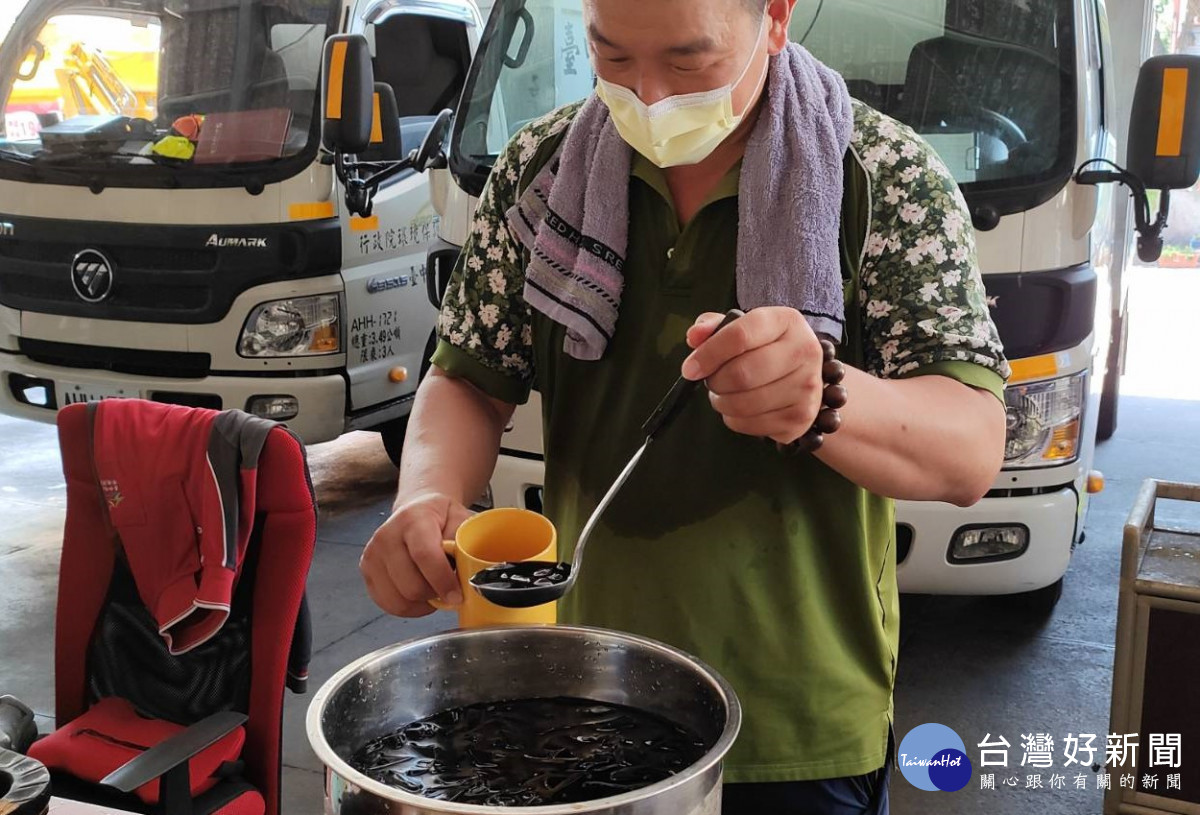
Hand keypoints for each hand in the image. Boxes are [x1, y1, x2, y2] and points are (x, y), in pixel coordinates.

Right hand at [360, 492, 473, 616]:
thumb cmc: (441, 519)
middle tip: (449, 590)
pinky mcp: (366, 571)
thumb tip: (469, 572)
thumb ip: (464, 544)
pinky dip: (409, 608)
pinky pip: (389, 604)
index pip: (425, 555)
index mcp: (413, 519)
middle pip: (411, 585)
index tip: (457, 596)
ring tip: (435, 591)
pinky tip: (420, 597)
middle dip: (436, 594)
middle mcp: (387, 536)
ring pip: (399, 600)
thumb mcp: (461, 520)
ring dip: (422, 603)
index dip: (443, 581)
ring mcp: (372, 554)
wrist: (416, 511)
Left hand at [681, 307, 824, 444]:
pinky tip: (741, 407)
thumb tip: (694, 336)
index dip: (708, 354)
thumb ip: (714, 327)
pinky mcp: (801, 418)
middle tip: (712, 380)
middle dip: (715, 382)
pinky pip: (750, 425)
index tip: (690, 368)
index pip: (740, 336)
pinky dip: (735, 419)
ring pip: (744, 404)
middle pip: (741, 374)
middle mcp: (804, 351)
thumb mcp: (743, 327)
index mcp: (787, 321)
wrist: (804, 374)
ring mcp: (806, 387)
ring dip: (722, 402)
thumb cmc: (766, 348)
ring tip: (725, 393)